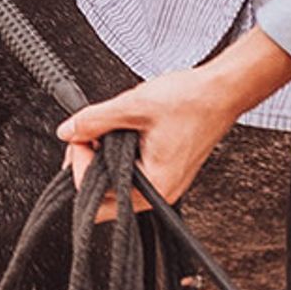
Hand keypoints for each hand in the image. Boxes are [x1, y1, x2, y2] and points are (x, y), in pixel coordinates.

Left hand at [56, 30, 290, 217]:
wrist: (222, 91)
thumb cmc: (191, 100)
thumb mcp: (134, 106)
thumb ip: (95, 120)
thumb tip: (68, 131)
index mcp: (154, 185)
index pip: (97, 198)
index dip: (81, 164)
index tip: (81, 136)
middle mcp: (160, 192)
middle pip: (105, 198)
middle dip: (89, 166)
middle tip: (88, 135)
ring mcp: (164, 183)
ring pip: (117, 185)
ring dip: (104, 160)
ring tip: (106, 130)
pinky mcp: (166, 171)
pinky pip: (132, 175)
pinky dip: (119, 157)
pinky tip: (122, 134)